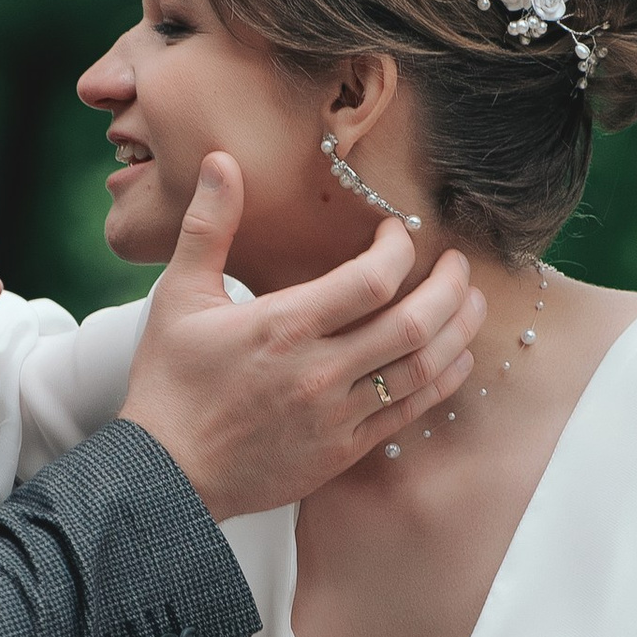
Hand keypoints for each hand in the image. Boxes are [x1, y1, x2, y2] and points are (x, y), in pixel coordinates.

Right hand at [119, 153, 483, 520]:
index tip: (397, 234)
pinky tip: (455, 359)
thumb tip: (222, 163)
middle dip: (449, 287)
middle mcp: (318, 372)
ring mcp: (335, 416)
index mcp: (283, 327)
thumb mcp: (179, 296)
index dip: (399, 249)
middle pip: (413, 323)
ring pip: (422, 370)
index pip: (371, 280)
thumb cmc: (169, 382)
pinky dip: (442, 381)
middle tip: (458, 265)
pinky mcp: (342, 451)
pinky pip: (409, 412)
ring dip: (458, 332)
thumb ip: (207, 226)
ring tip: (471, 303)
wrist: (165, 473)